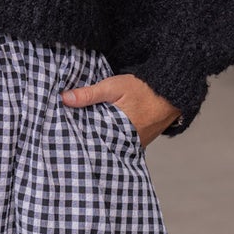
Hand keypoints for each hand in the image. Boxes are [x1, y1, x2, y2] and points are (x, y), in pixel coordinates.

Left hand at [60, 73, 180, 146]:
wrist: (170, 91)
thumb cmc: (143, 89)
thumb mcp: (113, 86)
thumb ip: (89, 94)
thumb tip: (64, 99)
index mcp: (118, 132)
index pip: (91, 140)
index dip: (77, 137)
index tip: (62, 135)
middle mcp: (127, 144)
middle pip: (100, 145)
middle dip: (86, 141)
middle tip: (68, 137)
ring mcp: (134, 146)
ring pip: (110, 146)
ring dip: (99, 140)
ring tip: (80, 136)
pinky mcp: (138, 144)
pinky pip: (120, 144)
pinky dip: (111, 139)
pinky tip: (100, 133)